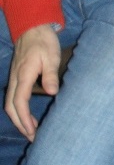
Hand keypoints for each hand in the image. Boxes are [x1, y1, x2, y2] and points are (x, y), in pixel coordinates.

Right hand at [5, 24, 60, 139]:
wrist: (32, 27)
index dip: (25, 119)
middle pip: (11, 107)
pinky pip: (13, 97)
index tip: (32, 131)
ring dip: (18, 118)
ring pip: (10, 103)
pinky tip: (28, 114)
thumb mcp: (51, 56)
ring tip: (31, 130)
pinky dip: (18, 110)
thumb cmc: (43, 41)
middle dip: (20, 124)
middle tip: (32, 137)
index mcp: (22, 75)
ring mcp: (14, 78)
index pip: (19, 102)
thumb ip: (49, 74)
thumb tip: (51, 92)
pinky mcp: (16, 76)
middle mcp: (14, 79)